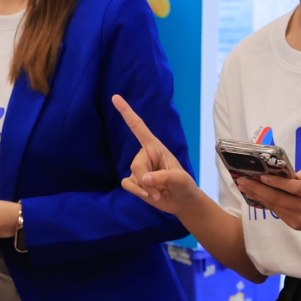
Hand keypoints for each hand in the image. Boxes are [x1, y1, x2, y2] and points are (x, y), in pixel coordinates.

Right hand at [112, 95, 202, 214]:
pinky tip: (148, 196)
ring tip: (158, 193)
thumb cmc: (185, 186)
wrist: (182, 203)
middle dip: (146, 180)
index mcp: (156, 147)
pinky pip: (127, 184)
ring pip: (132, 176)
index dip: (127, 112)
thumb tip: (144, 179)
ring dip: (145, 189)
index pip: (138, 127)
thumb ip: (164, 177)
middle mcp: (146, 155)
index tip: (115, 97)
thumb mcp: (181, 179)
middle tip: (159, 190)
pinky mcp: (135, 182)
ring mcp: (139, 169)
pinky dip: (136, 192)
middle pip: (136, 164)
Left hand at [234, 164, 300, 233]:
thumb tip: (296, 175)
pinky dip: (265, 203)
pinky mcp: (295, 226)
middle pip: (279, 199)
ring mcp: (300, 220)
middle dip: (258, 189)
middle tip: (242, 180)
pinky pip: (277, 212)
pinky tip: (256, 195)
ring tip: (244, 187)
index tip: (261, 176)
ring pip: (275, 206)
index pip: (294, 188)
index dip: (277, 183)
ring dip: (257, 196)